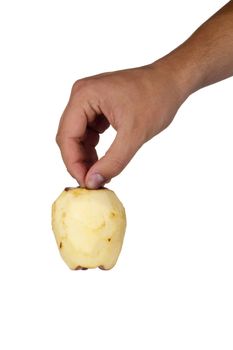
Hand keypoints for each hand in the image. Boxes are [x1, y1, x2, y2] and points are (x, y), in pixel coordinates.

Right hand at [56, 61, 185, 187]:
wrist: (172, 81)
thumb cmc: (156, 99)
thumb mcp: (134, 135)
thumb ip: (113, 161)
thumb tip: (93, 182)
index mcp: (84, 96)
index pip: (67, 136)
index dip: (73, 163)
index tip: (86, 183)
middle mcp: (81, 94)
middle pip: (69, 136)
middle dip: (79, 161)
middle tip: (92, 182)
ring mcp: (88, 99)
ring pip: (78, 136)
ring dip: (86, 156)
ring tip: (100, 173)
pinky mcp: (97, 105)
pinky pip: (88, 131)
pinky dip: (93, 147)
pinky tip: (103, 160)